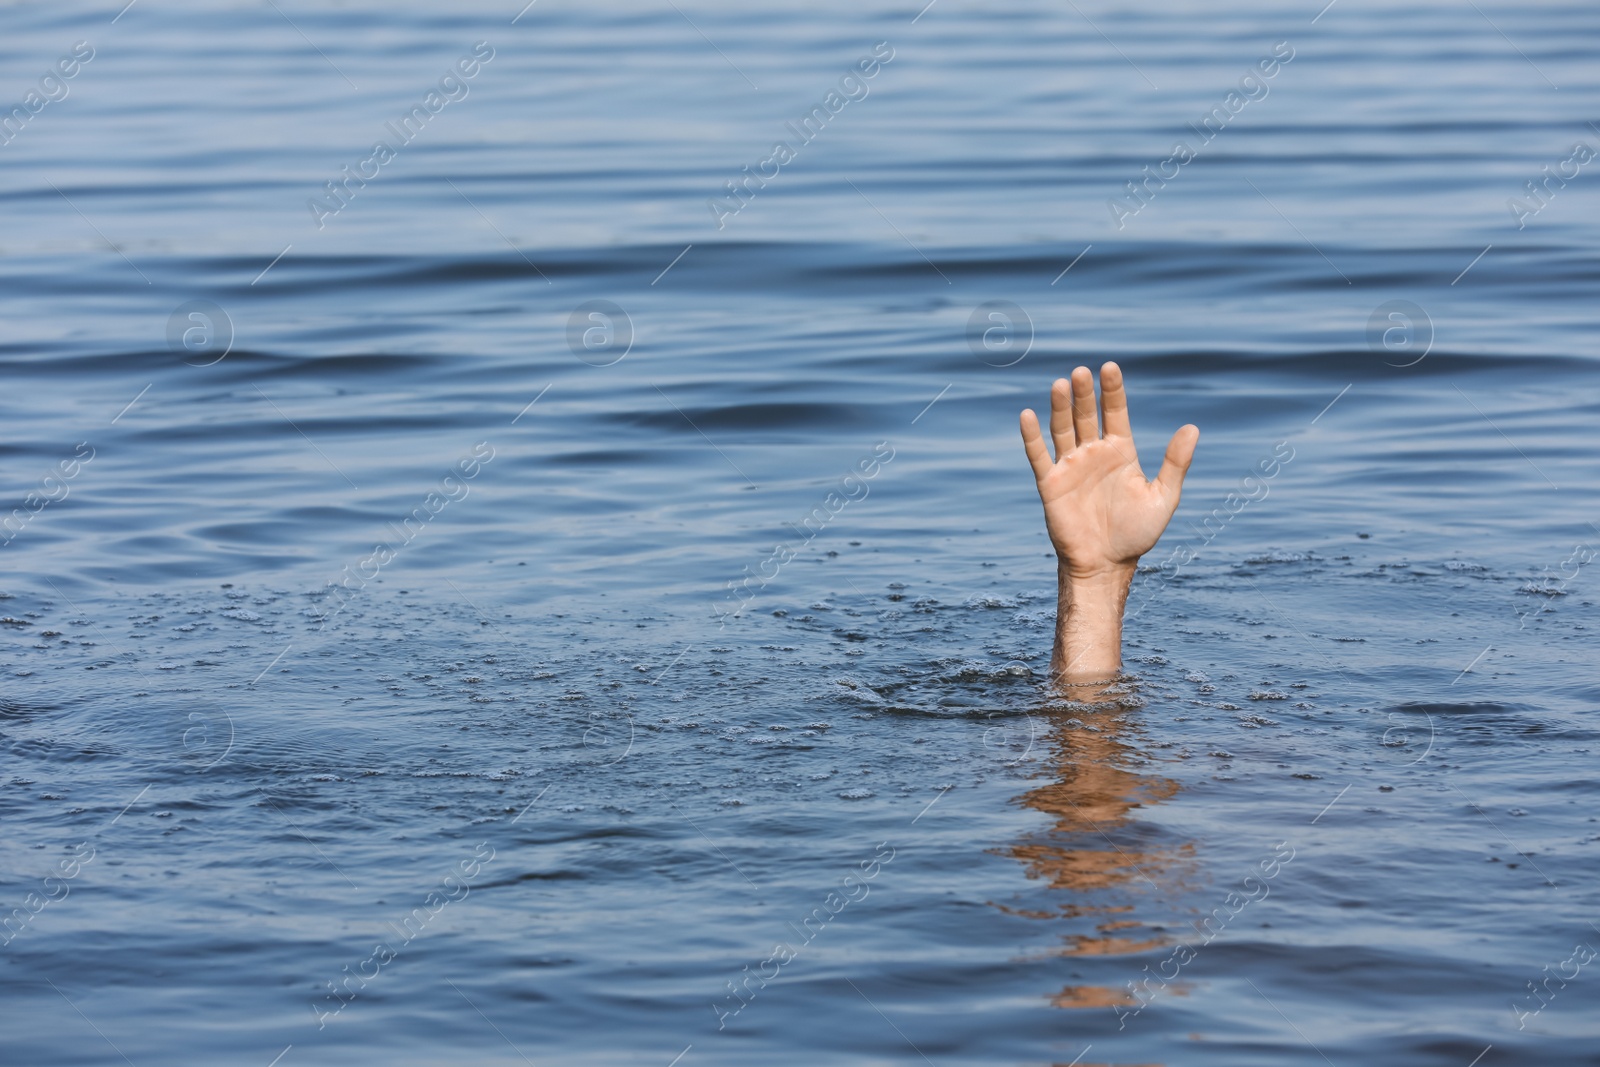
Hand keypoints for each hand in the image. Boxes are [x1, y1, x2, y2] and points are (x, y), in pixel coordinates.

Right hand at [1020, 363, 1197, 577]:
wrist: (1106, 565)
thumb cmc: (1136, 534)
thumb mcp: (1163, 497)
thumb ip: (1175, 463)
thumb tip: (1193, 427)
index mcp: (1121, 452)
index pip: (1115, 412)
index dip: (1112, 391)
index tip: (1110, 368)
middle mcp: (1093, 454)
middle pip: (1085, 415)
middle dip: (1084, 394)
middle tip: (1081, 372)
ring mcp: (1070, 466)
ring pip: (1062, 429)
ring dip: (1060, 407)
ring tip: (1061, 384)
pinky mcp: (1051, 484)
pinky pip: (1039, 456)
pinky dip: (1031, 436)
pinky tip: (1028, 415)